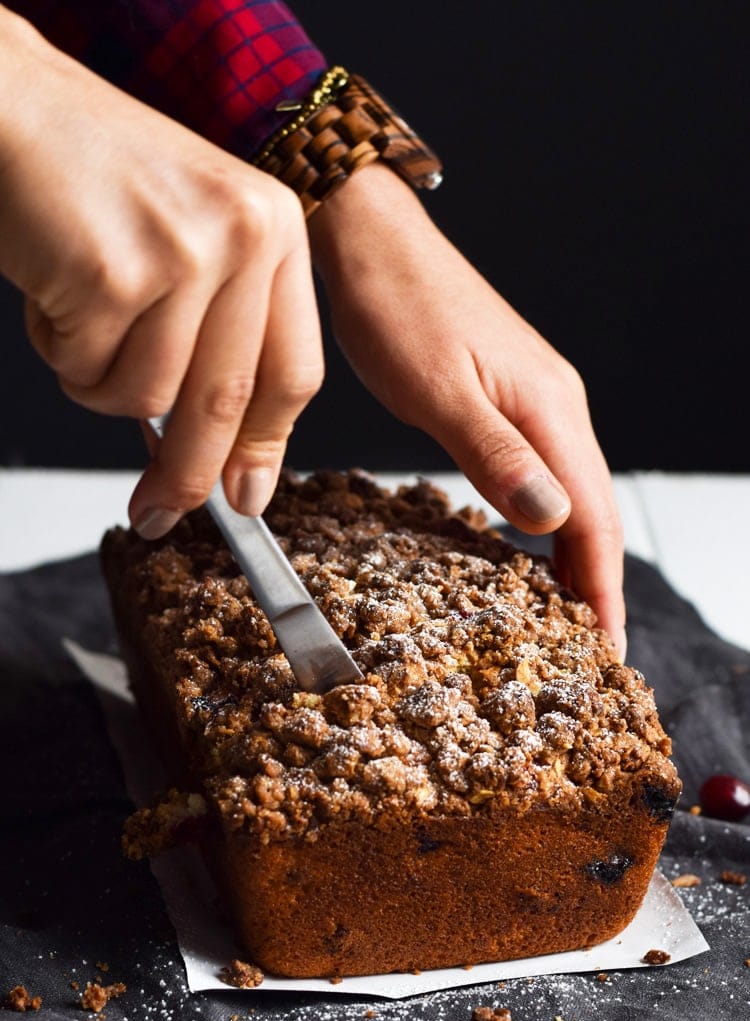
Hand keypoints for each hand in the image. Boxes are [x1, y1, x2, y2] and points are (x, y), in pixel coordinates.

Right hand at [0, 7, 322, 536]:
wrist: (13, 106)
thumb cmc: (96, 178)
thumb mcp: (194, 241)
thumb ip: (221, 336)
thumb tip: (224, 458)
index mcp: (276, 230)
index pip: (294, 372)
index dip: (266, 448)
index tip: (247, 497)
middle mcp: (244, 236)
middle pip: (226, 402)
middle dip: (186, 476)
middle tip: (158, 513)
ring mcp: (181, 252)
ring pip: (147, 395)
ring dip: (99, 383)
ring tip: (80, 315)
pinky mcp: (114, 272)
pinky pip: (89, 371)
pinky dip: (60, 352)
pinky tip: (53, 291)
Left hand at [310, 164, 625, 658]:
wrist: (370, 243)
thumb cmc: (397, 308)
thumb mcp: (439, 390)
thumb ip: (496, 456)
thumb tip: (554, 520)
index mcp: (551, 408)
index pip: (595, 518)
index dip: (602, 590)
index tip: (607, 650)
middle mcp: (557, 406)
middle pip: (596, 512)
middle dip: (598, 586)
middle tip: (593, 654)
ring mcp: (535, 401)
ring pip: (572, 496)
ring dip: (575, 559)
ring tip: (567, 616)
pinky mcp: (507, 399)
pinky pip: (543, 474)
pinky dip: (546, 524)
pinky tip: (530, 547)